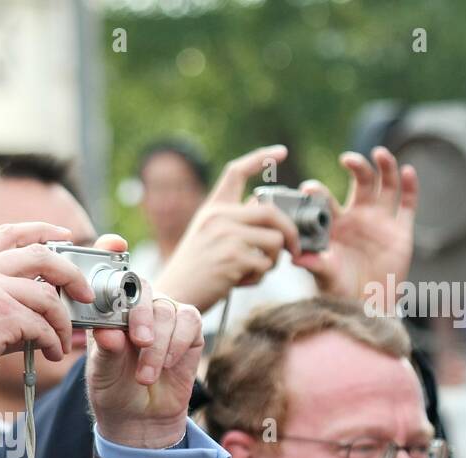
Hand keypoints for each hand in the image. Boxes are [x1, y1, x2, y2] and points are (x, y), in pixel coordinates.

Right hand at [0, 222, 92, 399]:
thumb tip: (38, 309)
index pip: (10, 233)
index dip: (42, 230)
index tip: (65, 235)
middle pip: (40, 255)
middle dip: (70, 273)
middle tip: (84, 293)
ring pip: (46, 295)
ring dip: (62, 321)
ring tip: (62, 342)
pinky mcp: (1, 315)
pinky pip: (42, 325)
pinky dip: (53, 341)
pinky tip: (50, 353)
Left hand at [87, 233, 204, 448]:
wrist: (137, 418)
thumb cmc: (112, 388)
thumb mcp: (100, 370)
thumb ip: (104, 348)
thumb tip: (109, 332)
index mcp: (109, 307)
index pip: (110, 272)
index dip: (111, 252)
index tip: (114, 244)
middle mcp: (137, 305)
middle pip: (144, 287)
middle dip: (141, 315)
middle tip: (138, 342)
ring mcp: (164, 314)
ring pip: (167, 310)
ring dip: (158, 345)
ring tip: (145, 375)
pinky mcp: (190, 329)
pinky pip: (189, 322)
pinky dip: (178, 344)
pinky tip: (167, 365)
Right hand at [155, 145, 299, 312]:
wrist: (171, 297)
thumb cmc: (193, 272)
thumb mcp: (208, 238)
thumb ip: (234, 223)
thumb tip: (265, 208)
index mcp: (212, 210)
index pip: (236, 172)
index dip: (260, 158)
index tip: (281, 152)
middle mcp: (219, 217)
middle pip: (271, 211)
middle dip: (290, 231)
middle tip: (294, 248)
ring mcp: (226, 236)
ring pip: (275, 239)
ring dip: (273, 260)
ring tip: (253, 271)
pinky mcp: (233, 258)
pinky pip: (266, 263)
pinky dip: (259, 276)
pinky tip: (241, 282)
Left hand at [294, 147, 418, 304]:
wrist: (366, 305)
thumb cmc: (339, 290)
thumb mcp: (325, 276)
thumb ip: (315, 264)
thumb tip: (295, 258)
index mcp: (334, 224)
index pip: (326, 200)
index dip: (319, 191)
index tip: (309, 187)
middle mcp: (357, 216)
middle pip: (360, 182)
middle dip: (356, 168)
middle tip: (347, 159)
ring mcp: (380, 220)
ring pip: (385, 185)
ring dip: (384, 167)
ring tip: (379, 153)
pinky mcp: (401, 229)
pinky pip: (408, 203)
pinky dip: (410, 186)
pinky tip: (408, 171)